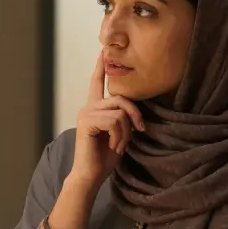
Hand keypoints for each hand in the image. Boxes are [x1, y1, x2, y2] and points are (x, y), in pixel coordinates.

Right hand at [72, 54, 145, 183]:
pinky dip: (120, 136)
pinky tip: (114, 147)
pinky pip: (115, 121)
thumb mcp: (119, 134)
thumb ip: (123, 118)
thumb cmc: (104, 158)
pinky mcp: (87, 121)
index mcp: (94, 109)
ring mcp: (86, 113)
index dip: (100, 68)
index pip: (97, 83)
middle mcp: (88, 107)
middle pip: (121, 98)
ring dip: (127, 132)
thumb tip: (134, 111)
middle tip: (141, 131)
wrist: (90, 176)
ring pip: (120, 111)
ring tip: (120, 145)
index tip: (102, 52)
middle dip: (135, 115)